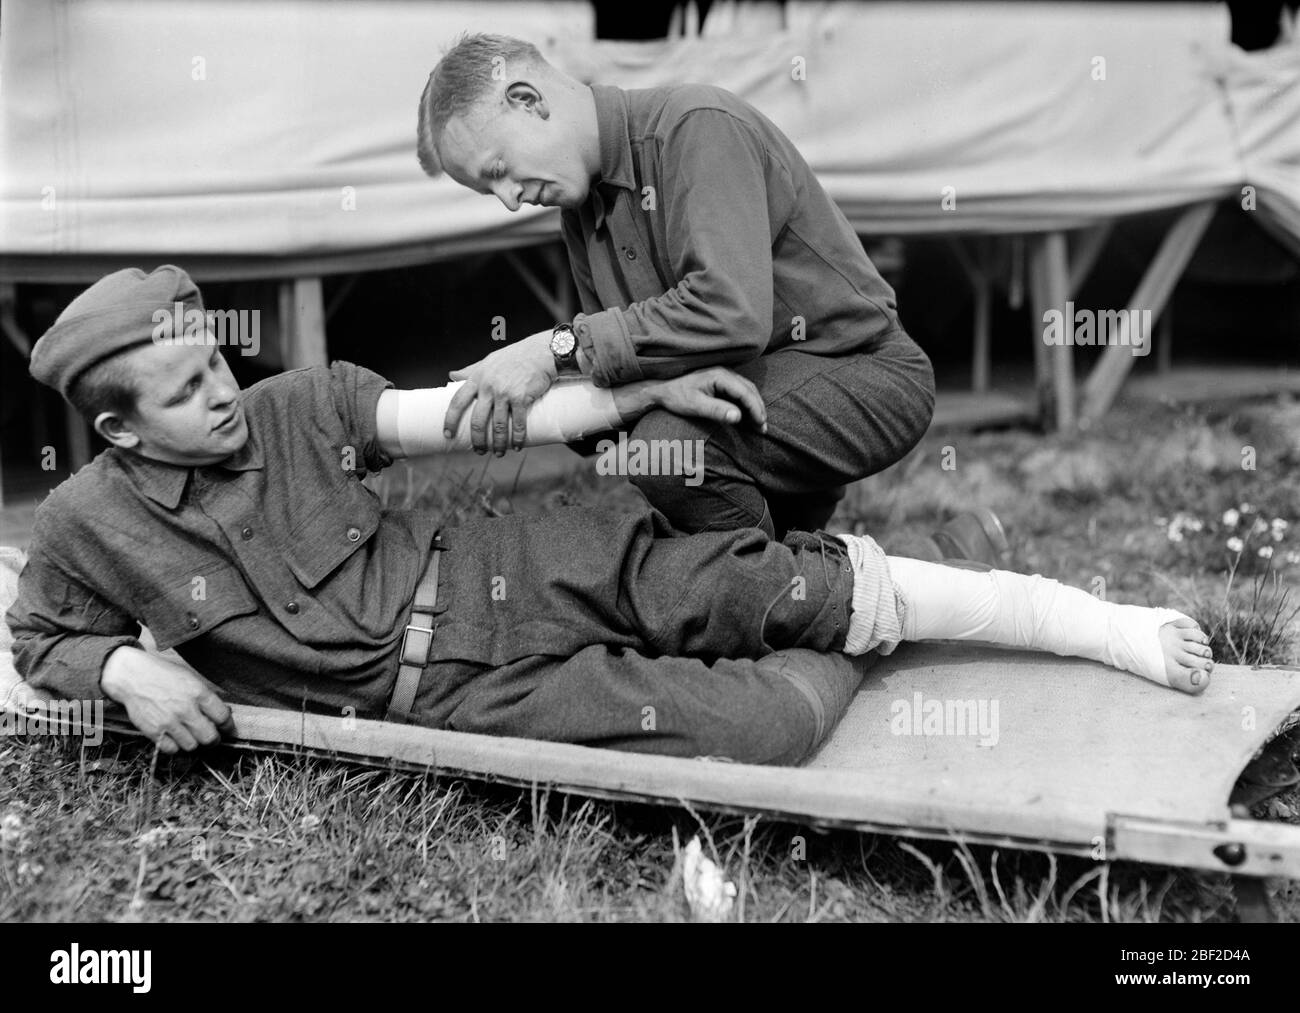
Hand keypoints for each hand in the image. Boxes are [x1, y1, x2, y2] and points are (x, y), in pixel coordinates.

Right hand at [101, 645, 233, 752]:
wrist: (133, 676)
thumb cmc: (165, 676)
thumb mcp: (191, 679)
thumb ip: (206, 698)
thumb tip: (223, 715)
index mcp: (199, 693)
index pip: (223, 718)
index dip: (228, 726)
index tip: (226, 728)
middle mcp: (186, 709)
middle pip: (210, 737)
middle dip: (214, 739)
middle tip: (212, 737)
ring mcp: (169, 722)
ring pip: (192, 746)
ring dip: (194, 742)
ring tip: (191, 735)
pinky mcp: (154, 731)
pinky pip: (172, 750)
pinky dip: (175, 746)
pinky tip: (175, 737)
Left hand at [445, 331, 557, 454]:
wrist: (540, 352)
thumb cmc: (514, 357)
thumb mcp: (487, 361)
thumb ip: (470, 370)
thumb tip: (451, 375)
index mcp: (477, 378)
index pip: (457, 402)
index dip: (450, 420)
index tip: (447, 434)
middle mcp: (488, 387)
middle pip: (477, 421)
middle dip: (477, 440)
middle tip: (479, 451)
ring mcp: (505, 393)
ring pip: (498, 426)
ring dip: (498, 444)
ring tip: (499, 453)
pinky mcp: (521, 398)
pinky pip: (517, 424)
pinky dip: (517, 439)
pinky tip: (517, 447)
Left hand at [646, 368, 767, 430]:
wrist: (662, 391)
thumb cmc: (677, 397)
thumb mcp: (695, 406)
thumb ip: (717, 410)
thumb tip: (738, 417)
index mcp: (720, 376)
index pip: (745, 392)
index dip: (755, 408)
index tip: (760, 424)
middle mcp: (724, 373)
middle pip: (750, 390)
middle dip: (759, 408)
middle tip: (763, 428)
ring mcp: (723, 377)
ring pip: (747, 390)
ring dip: (755, 406)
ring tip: (760, 424)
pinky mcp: (721, 383)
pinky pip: (740, 392)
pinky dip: (748, 404)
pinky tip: (748, 416)